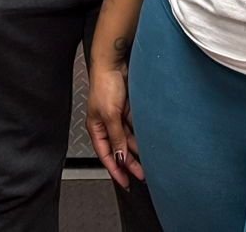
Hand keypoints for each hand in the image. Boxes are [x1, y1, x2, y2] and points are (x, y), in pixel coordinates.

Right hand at [87, 61, 144, 189]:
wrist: (113, 62)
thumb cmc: (104, 84)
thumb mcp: (110, 115)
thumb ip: (116, 137)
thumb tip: (119, 157)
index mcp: (96, 128)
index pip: (105, 155)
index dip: (115, 170)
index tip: (125, 182)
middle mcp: (107, 124)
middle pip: (119, 148)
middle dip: (129, 163)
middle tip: (142, 175)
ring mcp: (117, 117)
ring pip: (128, 139)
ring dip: (137, 150)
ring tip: (148, 162)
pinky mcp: (127, 109)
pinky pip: (135, 127)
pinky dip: (141, 135)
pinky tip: (148, 142)